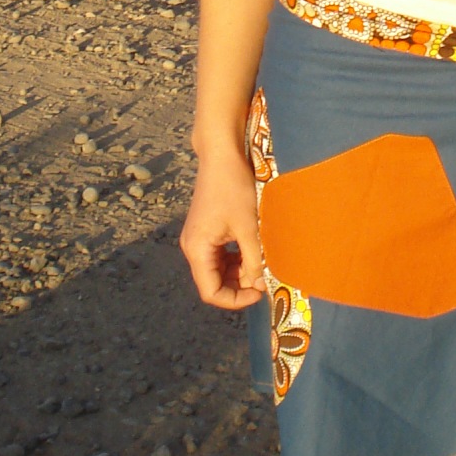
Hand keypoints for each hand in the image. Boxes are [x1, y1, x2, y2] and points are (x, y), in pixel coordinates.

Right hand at [180, 150, 265, 310]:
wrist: (222, 156)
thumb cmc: (233, 188)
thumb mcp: (248, 227)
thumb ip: (253, 260)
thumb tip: (259, 285)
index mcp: (197, 250)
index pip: (211, 292)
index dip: (235, 299)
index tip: (259, 293)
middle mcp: (192, 248)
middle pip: (213, 283)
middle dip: (239, 286)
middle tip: (264, 279)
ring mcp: (197, 239)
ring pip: (217, 270)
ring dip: (238, 272)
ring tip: (261, 264)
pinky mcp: (205, 231)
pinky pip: (219, 255)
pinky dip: (235, 259)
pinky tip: (252, 251)